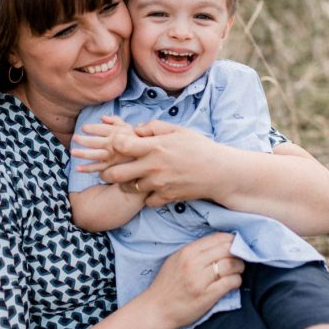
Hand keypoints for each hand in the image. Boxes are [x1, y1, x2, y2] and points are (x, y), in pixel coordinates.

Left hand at [71, 115, 138, 174]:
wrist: (148, 158)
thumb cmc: (137, 140)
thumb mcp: (129, 127)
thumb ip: (116, 121)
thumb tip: (102, 118)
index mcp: (118, 133)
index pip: (102, 129)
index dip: (92, 128)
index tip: (84, 128)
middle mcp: (114, 145)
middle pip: (96, 142)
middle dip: (84, 140)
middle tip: (75, 138)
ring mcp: (112, 157)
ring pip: (96, 155)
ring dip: (83, 154)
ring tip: (73, 152)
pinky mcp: (112, 167)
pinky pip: (99, 168)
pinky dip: (88, 169)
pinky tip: (78, 168)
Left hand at [99, 120, 232, 205]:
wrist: (220, 172)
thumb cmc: (200, 148)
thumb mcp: (178, 130)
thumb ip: (154, 127)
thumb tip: (135, 130)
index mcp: (155, 147)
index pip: (120, 145)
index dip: (115, 144)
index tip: (118, 145)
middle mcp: (153, 167)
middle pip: (116, 174)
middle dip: (108, 172)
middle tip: (110, 170)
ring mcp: (158, 184)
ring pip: (128, 189)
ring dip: (126, 184)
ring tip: (131, 179)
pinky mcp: (166, 197)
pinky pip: (146, 201)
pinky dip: (146, 196)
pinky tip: (151, 189)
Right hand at [139, 233, 243, 328]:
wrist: (157, 309)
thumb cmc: (168, 284)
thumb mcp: (176, 260)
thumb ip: (196, 250)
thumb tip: (221, 243)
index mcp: (187, 252)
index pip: (218, 238)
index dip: (232, 240)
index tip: (236, 245)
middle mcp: (193, 263)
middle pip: (227, 249)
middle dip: (238, 252)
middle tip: (240, 258)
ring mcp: (200, 280)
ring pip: (231, 264)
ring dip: (239, 266)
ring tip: (237, 270)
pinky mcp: (207, 295)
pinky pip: (230, 282)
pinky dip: (236, 280)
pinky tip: (233, 282)